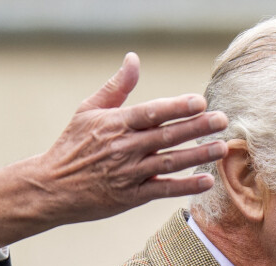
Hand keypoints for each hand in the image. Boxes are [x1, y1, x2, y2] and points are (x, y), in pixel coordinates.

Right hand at [0, 52, 227, 246]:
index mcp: (115, 124)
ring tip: (222, 148)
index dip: (177, 108)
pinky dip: (185, 186)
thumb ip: (115, 87)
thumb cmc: (71, 147)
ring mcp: (129, 174)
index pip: (152, 112)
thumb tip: (133, 59)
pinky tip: (206, 181)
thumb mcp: (87, 111)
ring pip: (170, 162)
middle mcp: (124, 148)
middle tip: (223, 121)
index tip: (200, 102)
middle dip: (197, 128)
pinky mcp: (131, 196)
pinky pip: (163, 189)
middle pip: (167, 136)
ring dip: (198, 155)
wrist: (52, 187)